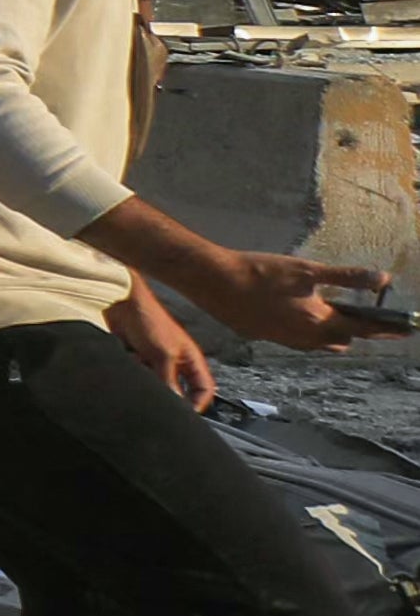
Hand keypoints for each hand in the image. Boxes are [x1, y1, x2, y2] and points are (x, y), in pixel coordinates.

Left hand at [114, 275, 218, 408]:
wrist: (119, 305)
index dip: (198, 404)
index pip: (204, 389)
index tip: (185, 416)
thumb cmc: (148, 320)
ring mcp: (154, 362)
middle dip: (165, 393)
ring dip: (144, 379)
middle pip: (176, 390)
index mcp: (190, 360)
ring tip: (139, 362)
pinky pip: (136, 376)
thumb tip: (175, 405)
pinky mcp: (136, 360)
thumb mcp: (163, 354)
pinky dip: (132, 371)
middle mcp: (174, 363)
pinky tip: (127, 356)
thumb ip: (169, 381)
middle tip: (155, 395)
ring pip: (153, 385)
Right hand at [172, 244, 397, 355]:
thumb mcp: (308, 270)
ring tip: (336, 319)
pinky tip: (299, 317)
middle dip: (357, 333)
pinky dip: (309, 333)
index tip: (406, 330)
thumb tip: (383, 279)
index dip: (387, 329)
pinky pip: (297, 341)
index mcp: (320, 321)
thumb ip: (348, 277)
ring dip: (332, 335)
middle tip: (368, 319)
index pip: (364, 329)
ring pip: (319, 345)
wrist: (215, 282)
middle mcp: (305, 337)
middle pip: (342, 342)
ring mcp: (283, 340)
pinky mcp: (265, 336)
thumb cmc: (263, 272)